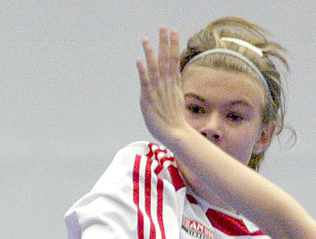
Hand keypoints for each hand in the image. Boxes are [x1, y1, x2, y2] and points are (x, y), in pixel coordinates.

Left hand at [137, 27, 192, 146]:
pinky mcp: (148, 99)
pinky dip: (142, 72)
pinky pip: (145, 83)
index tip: (174, 31)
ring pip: (154, 68)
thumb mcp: (177, 97)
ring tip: (146, 39)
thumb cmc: (175, 119)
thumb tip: (176, 73)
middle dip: (164, 42)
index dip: (173, 45)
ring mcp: (158, 91)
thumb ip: (175, 84)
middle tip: (163, 27)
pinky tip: (138, 61)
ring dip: (150, 53)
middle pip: (166, 59)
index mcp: (173, 83)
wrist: (176, 134)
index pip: (173, 59)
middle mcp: (166, 84)